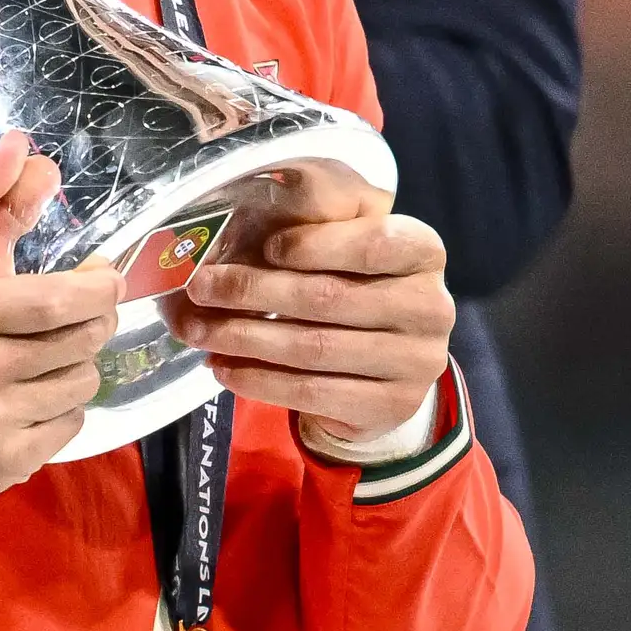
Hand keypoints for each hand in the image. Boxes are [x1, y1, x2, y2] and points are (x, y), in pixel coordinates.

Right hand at [0, 131, 121, 511]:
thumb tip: (23, 148)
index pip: (52, 302)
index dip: (97, 286)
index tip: (104, 274)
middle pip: (78, 340)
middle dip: (96, 318)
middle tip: (86, 308)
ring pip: (82, 381)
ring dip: (79, 359)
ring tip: (51, 350)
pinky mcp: (4, 462)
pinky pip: (72, 423)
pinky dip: (65, 403)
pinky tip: (34, 392)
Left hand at [170, 161, 453, 446]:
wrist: (391, 370)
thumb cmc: (361, 290)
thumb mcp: (354, 250)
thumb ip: (321, 230)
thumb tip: (242, 224)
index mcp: (424, 252)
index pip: (372, 244)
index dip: (316, 245)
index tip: (266, 247)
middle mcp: (431, 307)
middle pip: (329, 297)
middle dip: (253, 291)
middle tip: (201, 288)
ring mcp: (416, 362)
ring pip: (312, 347)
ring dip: (244, 339)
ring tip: (200, 331)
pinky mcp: (389, 405)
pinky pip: (310, 391)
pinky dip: (258, 380)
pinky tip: (224, 369)